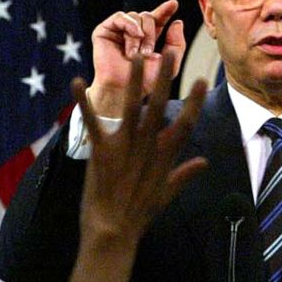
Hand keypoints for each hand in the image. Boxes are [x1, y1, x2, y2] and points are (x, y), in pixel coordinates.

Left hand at [75, 55, 208, 247]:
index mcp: (164, 156)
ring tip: (136, 57)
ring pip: (132, 107)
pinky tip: (77, 81)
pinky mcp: (102, 151)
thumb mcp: (168, 194)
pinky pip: (92, 122)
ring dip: (134, 81)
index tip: (202, 80)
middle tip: (168, 52)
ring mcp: (125, 148)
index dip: (194, 102)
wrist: (113, 230)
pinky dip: (83, 102)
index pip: (185, 124)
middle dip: (165, 78)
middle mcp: (147, 147)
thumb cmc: (140, 214)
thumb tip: (204, 162)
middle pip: (159, 106)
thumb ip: (185, 174)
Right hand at [86, 0, 186, 115]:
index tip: (174, 4)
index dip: (165, 10)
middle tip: (148, 53)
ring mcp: (118, 31)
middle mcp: (133, 32)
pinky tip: (134, 35)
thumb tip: (177, 21)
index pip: (158, 19)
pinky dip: (129, 24)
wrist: (125, 90)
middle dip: (152, 34)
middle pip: (148, 16)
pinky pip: (120, 17)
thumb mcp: (170, 63)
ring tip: (136, 55)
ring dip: (140, 36)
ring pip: (136, 16)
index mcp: (148, 38)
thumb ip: (177, 44)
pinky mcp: (104, 31)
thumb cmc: (145, 81)